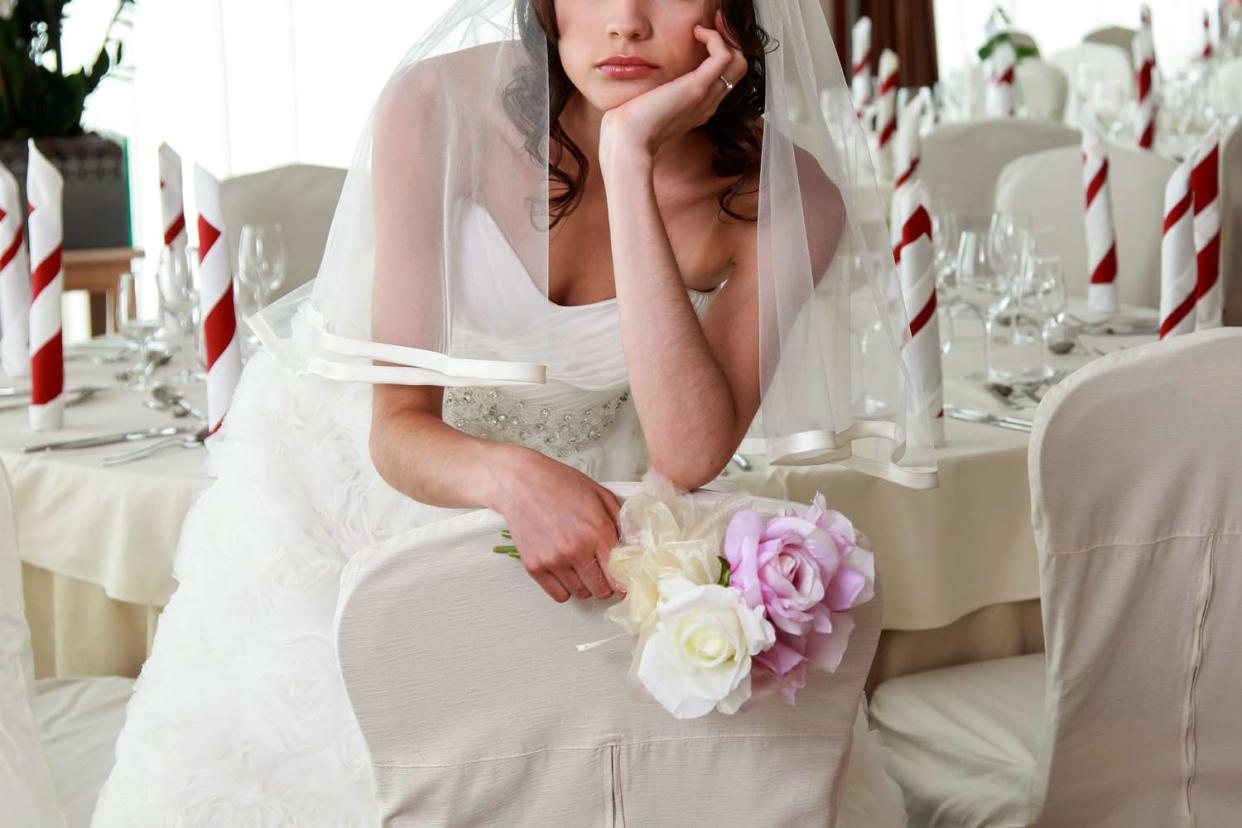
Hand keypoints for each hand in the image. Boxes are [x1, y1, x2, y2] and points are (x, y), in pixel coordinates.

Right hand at [490, 447, 623, 602]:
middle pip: (602, 590)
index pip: (621, 574)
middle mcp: (576, 549)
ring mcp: (554, 561)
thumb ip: (622, 522)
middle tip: (602, 571)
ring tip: (580, 565)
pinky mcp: (535, 567)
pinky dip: (565, 588)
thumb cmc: (560, 484)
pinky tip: (565, 571)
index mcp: (597, 531)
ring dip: (586, 585)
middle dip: (606, 583)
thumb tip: (638, 546)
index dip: (625, 579)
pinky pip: (559, 595)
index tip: (624, 579)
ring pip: (582, 594)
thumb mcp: (600, 495)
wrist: (521, 482)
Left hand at [599, 11, 747, 166]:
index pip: (724, 78)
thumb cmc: (631, 126)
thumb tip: (653, 82)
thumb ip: (659, 94)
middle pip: (737, 69)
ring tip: (705, 27)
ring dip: (726, 37)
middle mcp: (708, 103)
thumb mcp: (650, 106)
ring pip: (739, 62)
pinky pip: (724, 56)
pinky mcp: (697, 88)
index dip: (720, 53)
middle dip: (729, 41)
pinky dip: (715, 38)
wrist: (628, 140)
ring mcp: (706, 97)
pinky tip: (696, 32)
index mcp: (698, 108)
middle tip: (713, 23)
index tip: (704, 34)